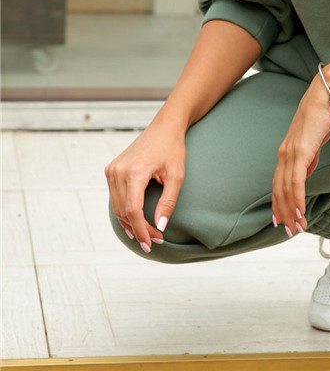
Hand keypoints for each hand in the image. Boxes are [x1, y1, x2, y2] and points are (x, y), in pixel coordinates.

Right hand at [105, 115, 186, 251]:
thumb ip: (168, 202)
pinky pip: (115, 197)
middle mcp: (118, 171)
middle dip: (139, 229)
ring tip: (147, 234)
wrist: (165, 127)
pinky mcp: (111, 170)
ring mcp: (112, 170)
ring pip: (117, 207)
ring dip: (130, 223)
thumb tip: (160, 227)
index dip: (142, 230)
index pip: (132, 211)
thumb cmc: (173, 149)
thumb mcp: (177, 175)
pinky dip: (124, 211)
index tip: (152, 243)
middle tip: (155, 240)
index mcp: (134, 172)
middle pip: (123, 212)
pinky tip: (134, 221)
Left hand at [272, 74, 329, 235]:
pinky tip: (300, 210)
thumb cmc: (322, 114)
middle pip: (278, 190)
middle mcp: (284, 154)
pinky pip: (296, 181)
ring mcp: (291, 153)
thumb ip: (309, 157)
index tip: (280, 219)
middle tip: (288, 230)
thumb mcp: (314, 141)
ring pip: (285, 189)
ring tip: (296, 227)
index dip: (278, 203)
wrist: (326, 96)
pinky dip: (296, 198)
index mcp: (286, 152)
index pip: (278, 183)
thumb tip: (307, 171)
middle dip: (283, 212)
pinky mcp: (301, 151)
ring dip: (291, 210)